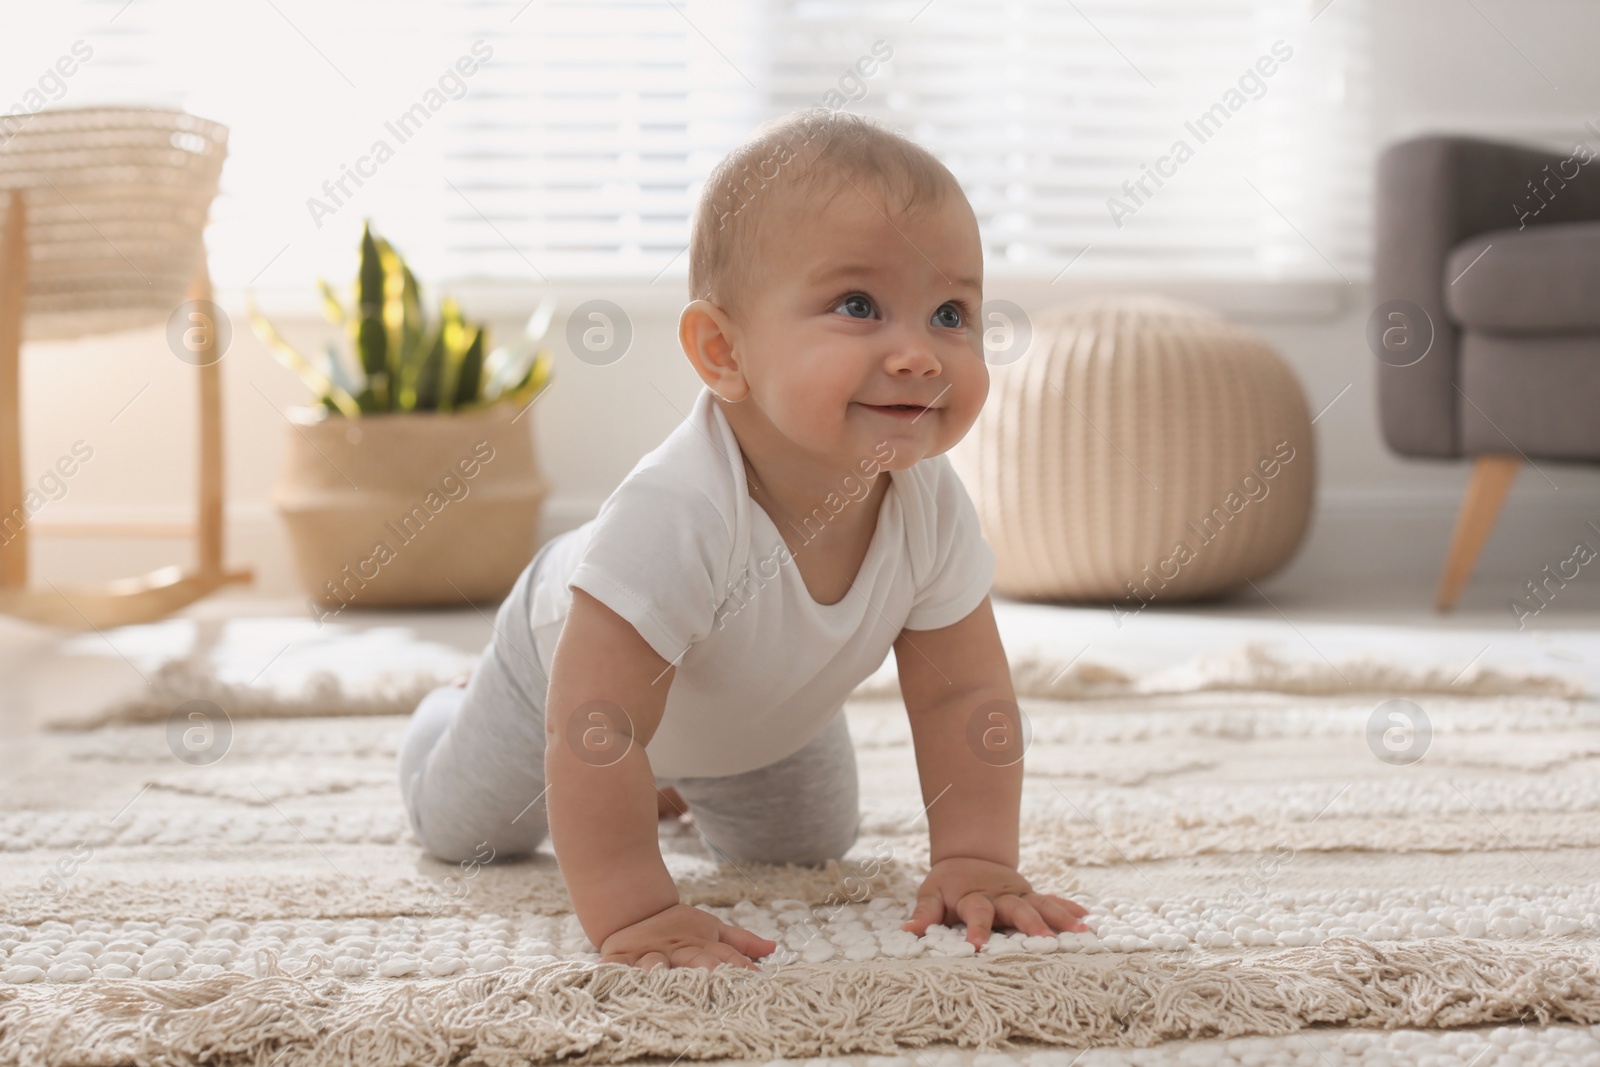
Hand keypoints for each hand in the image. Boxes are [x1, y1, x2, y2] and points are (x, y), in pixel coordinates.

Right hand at [599, 902, 776, 970]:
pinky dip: (615, 971)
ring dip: (657, 970)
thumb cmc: (677, 927)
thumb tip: (772, 947)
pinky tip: (619, 978)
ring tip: (660, 974)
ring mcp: (649, 955)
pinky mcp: (620, 958)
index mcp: (701, 944)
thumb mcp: (711, 930)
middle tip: (716, 976)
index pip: (726, 955)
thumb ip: (740, 942)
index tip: (756, 978)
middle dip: (706, 968)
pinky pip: (617, 967)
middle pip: (694, 960)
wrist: (634, 909)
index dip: (740, 964)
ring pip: (654, 964)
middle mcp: (677, 951)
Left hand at [901, 856, 1088, 948]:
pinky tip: (1086, 918)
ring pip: (1041, 904)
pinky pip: (1051, 901)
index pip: (976, 913)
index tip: (977, 946)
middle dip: (1030, 924)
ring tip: (1079, 930)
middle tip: (1044, 940)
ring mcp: (1018, 894)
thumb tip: (907, 932)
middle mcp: (1000, 896)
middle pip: (1016, 909)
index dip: (976, 929)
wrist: (968, 856)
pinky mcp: (1030, 895)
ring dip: (1059, 917)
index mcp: (973, 897)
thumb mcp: (931, 894)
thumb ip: (924, 915)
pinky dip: (1067, 908)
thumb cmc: (947, 883)